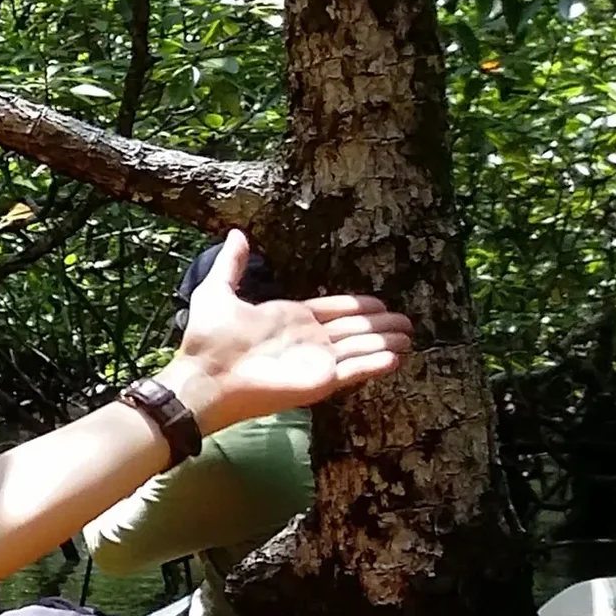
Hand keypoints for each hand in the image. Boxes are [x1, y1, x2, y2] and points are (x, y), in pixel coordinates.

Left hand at [162, 229, 414, 431]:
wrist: (205, 378)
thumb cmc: (208, 340)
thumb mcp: (217, 293)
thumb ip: (231, 264)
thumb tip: (235, 233)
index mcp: (290, 319)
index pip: (333, 310)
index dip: (356, 306)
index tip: (380, 303)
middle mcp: (307, 341)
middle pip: (353, 329)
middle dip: (380, 325)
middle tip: (407, 321)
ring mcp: (315, 362)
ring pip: (360, 348)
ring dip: (385, 342)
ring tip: (410, 337)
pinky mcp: (319, 382)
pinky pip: (356, 370)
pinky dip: (376, 363)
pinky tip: (397, 356)